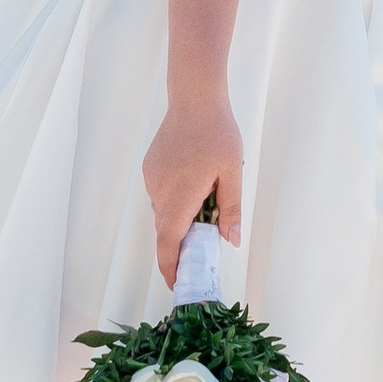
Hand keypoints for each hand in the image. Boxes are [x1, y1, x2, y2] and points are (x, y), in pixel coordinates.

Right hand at [143, 90, 244, 279]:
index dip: (170, 267)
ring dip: (179, 218)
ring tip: (205, 205)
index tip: (176, 283)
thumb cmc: (218, 133)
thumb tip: (230, 242)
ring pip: (164, 211)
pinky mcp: (150, 168)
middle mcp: (161, 190)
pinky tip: (193, 183)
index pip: (169, 242)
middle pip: (166, 230)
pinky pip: (160, 194)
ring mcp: (152, 179)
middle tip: (201, 251)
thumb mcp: (233, 172)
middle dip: (180, 245)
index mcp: (181, 196)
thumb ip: (230, 209)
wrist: (194, 98)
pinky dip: (174, 200)